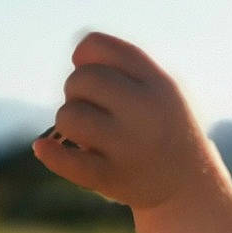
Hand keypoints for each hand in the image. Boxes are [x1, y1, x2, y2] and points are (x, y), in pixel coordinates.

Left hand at [32, 33, 231, 213]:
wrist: (188, 186)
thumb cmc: (162, 129)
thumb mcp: (160, 91)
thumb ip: (124, 68)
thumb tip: (77, 56)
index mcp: (156, 82)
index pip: (98, 46)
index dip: (83, 56)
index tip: (89, 72)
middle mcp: (146, 110)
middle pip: (81, 79)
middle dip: (74, 90)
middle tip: (87, 107)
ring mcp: (129, 146)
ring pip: (69, 116)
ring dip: (67, 121)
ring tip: (83, 132)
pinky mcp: (113, 178)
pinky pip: (69, 162)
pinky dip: (51, 154)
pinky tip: (43, 147)